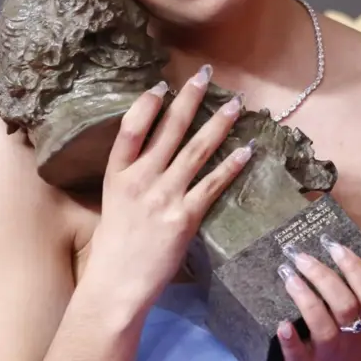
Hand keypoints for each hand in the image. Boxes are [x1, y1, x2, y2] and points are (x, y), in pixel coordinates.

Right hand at [81, 65, 253, 312]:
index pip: (130, 129)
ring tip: (236, 105)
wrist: (118, 285)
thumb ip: (133, 173)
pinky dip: (230, 167)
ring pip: (196, 151)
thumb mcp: (114, 200)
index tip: (162, 85)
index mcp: (118, 174)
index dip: (147, 105)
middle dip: (189, 100)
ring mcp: (163, 198)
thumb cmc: (116, 244)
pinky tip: (246, 151)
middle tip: (205, 76)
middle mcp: (140, 180)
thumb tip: (157, 147)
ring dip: (218, 125)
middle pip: (168, 131)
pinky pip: (212, 186)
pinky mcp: (184, 219)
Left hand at [276, 238, 360, 360]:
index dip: (355, 267)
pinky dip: (290, 340)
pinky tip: (282, 324)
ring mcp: (331, 353)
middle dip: (323, 276)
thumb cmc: (360, 337)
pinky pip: (298, 355)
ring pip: (322, 326)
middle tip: (301, 256)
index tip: (335, 246)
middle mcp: (356, 337)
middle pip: (346, 305)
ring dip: (305, 298)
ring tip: (287, 274)